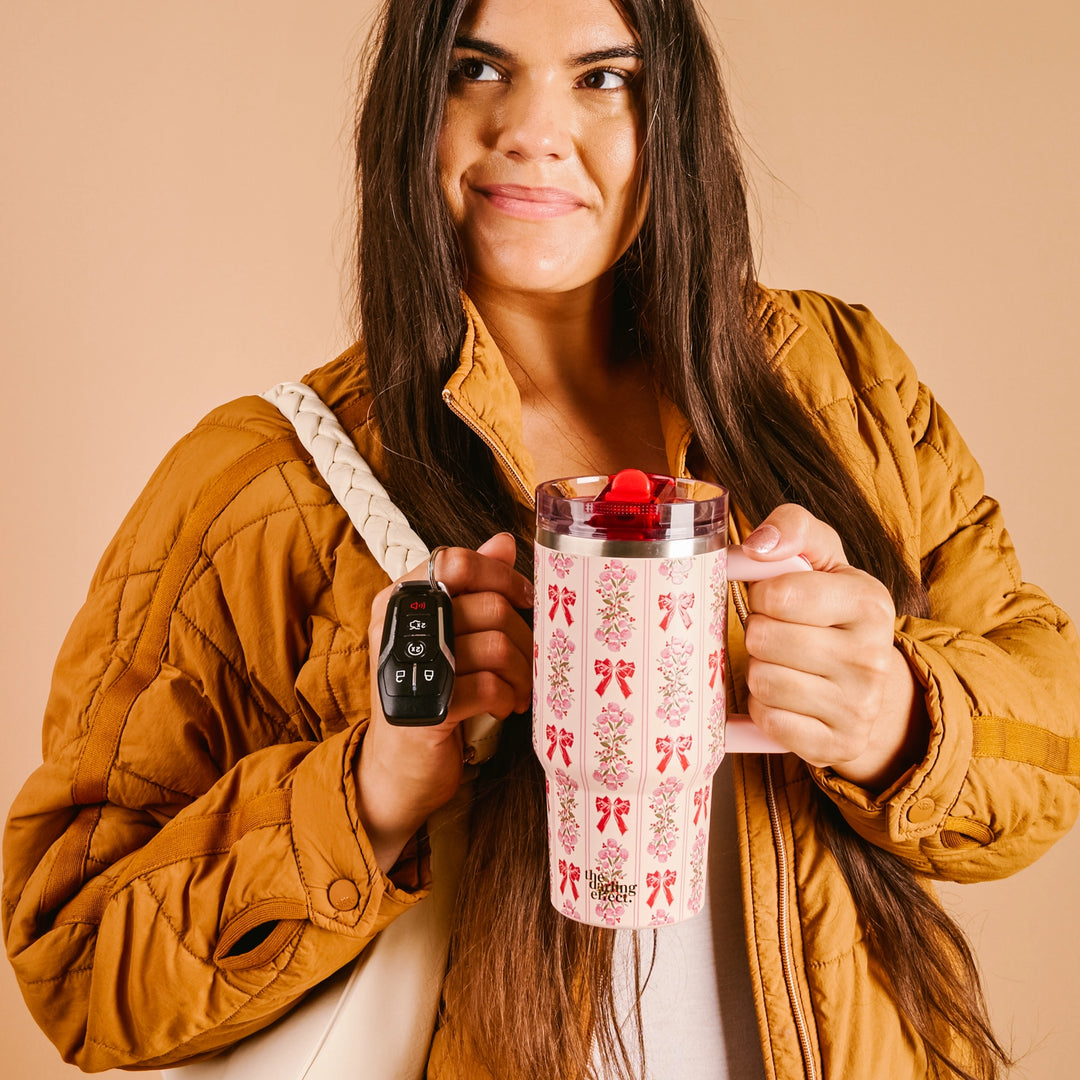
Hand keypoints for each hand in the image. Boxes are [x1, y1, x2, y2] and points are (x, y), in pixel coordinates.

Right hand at [356, 533, 532, 869]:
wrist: (397, 770)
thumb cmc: (428, 694)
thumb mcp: (447, 635)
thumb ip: (473, 585)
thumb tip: (505, 541)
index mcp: (400, 602)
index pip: (453, 561)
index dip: (499, 574)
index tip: (527, 597)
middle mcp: (397, 628)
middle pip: (487, 606)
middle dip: (521, 636)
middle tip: (525, 661)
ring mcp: (410, 668)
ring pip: (495, 646)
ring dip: (520, 671)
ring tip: (518, 687)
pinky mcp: (427, 709)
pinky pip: (490, 685)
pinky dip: (507, 696)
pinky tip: (503, 705)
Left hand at [739, 505, 928, 791]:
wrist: (870, 687)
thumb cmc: (830, 610)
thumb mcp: (822, 558)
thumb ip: (793, 527)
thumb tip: (759, 544)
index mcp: (869, 602)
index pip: (777, 595)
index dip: (761, 595)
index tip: (775, 599)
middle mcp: (872, 657)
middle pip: (763, 639)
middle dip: (759, 633)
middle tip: (778, 635)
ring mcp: (858, 707)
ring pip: (762, 682)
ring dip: (759, 671)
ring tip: (782, 664)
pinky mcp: (836, 746)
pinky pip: (768, 722)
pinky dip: (764, 709)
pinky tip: (785, 698)